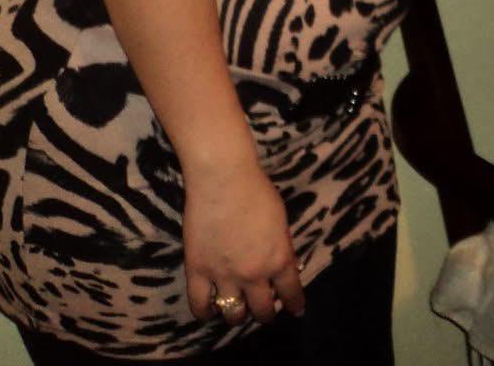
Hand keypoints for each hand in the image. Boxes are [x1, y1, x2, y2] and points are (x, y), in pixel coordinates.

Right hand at [180, 160, 306, 324]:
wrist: (223, 178)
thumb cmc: (257, 191)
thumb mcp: (281, 221)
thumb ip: (283, 248)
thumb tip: (288, 267)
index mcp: (279, 260)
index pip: (291, 294)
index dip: (295, 305)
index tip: (296, 310)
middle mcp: (254, 274)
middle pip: (262, 310)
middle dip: (266, 314)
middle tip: (264, 310)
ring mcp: (224, 276)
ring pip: (233, 315)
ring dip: (238, 316)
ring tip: (237, 311)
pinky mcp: (198, 271)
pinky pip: (199, 305)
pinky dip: (205, 313)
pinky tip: (209, 310)